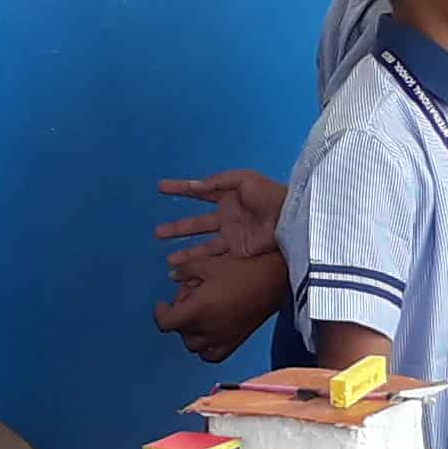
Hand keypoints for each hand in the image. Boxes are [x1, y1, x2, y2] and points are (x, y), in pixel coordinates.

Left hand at [152, 241, 283, 361]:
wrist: (273, 280)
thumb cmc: (243, 270)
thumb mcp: (208, 263)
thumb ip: (186, 270)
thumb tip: (175, 274)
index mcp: (197, 311)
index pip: (165, 322)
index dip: (160, 313)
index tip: (162, 304)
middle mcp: (207, 329)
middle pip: (180, 332)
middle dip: (178, 316)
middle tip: (185, 300)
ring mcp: (221, 338)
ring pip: (193, 345)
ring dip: (189, 332)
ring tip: (197, 316)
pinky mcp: (235, 342)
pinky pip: (212, 355)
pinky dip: (206, 348)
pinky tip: (209, 333)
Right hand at [153, 171, 286, 256]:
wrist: (290, 218)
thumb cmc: (270, 195)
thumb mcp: (244, 179)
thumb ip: (219, 181)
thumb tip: (196, 185)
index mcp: (228, 196)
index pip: (199, 192)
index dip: (180, 188)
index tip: (160, 187)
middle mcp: (227, 218)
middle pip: (196, 224)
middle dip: (177, 228)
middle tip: (157, 234)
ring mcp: (232, 236)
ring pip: (202, 246)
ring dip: (185, 252)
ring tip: (169, 260)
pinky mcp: (238, 252)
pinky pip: (215, 258)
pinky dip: (200, 264)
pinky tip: (187, 269)